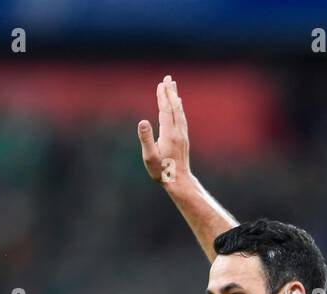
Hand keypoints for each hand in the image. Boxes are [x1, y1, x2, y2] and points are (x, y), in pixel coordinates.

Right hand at [138, 74, 190, 189]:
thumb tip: (142, 121)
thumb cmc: (161, 171)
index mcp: (169, 134)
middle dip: (170, 92)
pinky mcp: (184, 139)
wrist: (179, 181)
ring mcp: (182, 135)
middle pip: (175, 107)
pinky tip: (179, 106)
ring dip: (176, 98)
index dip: (162, 97)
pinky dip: (179, 108)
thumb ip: (146, 138)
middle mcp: (178, 132)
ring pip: (180, 111)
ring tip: (173, 87)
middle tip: (168, 78)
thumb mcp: (149, 157)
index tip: (160, 84)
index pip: (165, 110)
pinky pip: (182, 118)